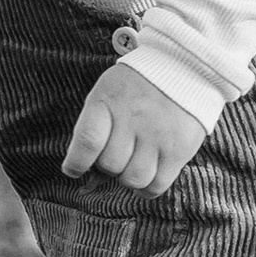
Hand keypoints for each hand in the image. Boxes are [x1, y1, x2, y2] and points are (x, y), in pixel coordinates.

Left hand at [62, 60, 209, 196]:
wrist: (182, 68)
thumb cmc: (135, 87)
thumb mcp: (107, 92)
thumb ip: (93, 125)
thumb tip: (81, 169)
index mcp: (108, 100)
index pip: (87, 140)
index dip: (77, 162)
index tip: (73, 170)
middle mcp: (133, 118)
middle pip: (110, 165)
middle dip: (108, 167)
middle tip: (117, 155)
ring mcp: (158, 135)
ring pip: (133, 179)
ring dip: (128, 178)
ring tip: (132, 164)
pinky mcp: (179, 150)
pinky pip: (157, 185)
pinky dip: (147, 189)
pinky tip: (146, 176)